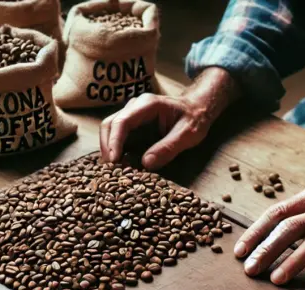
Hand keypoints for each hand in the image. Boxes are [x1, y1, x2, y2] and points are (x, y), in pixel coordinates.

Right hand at [99, 67, 239, 169]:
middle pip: (109, 125)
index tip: (113, 160)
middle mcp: (134, 107)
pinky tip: (120, 165)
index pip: (122, 121)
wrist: (197, 109)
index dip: (114, 141)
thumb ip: (168, 148)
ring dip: (109, 150)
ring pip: (109, 131)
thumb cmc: (194, 119)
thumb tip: (145, 164)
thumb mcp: (188, 134)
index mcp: (147, 105)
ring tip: (115, 170)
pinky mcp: (132, 127)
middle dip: (107, 147)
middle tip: (111, 170)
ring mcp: (131, 116)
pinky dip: (115, 152)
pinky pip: (117, 138)